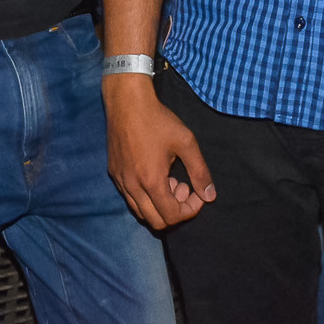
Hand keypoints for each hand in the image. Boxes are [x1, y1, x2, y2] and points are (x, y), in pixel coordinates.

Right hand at [104, 75, 214, 229]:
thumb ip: (200, 172)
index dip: (190, 210)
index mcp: (151, 181)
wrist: (126, 101)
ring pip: (140, 212)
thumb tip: (210, 196)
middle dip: (175, 210)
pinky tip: (153, 173)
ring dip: (158, 205)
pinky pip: (129, 198)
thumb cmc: (158, 120)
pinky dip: (145, 196)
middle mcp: (132, 186)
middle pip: (155, 221)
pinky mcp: (113, 172)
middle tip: (183, 186)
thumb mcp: (186, 142)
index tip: (197, 193)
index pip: (172, 216)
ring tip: (168, 180)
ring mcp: (120, 180)